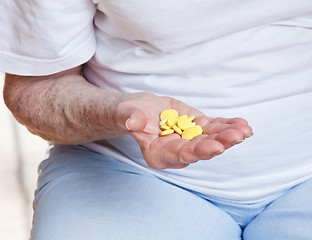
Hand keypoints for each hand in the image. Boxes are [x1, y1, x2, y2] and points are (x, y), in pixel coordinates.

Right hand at [115, 92, 252, 168]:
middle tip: (237, 136)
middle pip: (201, 149)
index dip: (199, 151)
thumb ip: (131, 119)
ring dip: (228, 135)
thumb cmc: (128, 114)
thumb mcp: (126, 114)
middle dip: (220, 143)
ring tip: (245, 129)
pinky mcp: (196, 128)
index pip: (181, 155)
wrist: (139, 109)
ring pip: (211, 139)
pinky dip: (227, 126)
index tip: (216, 147)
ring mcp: (189, 140)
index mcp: (159, 154)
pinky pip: (214, 128)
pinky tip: (242, 124)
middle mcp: (177, 151)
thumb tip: (134, 122)